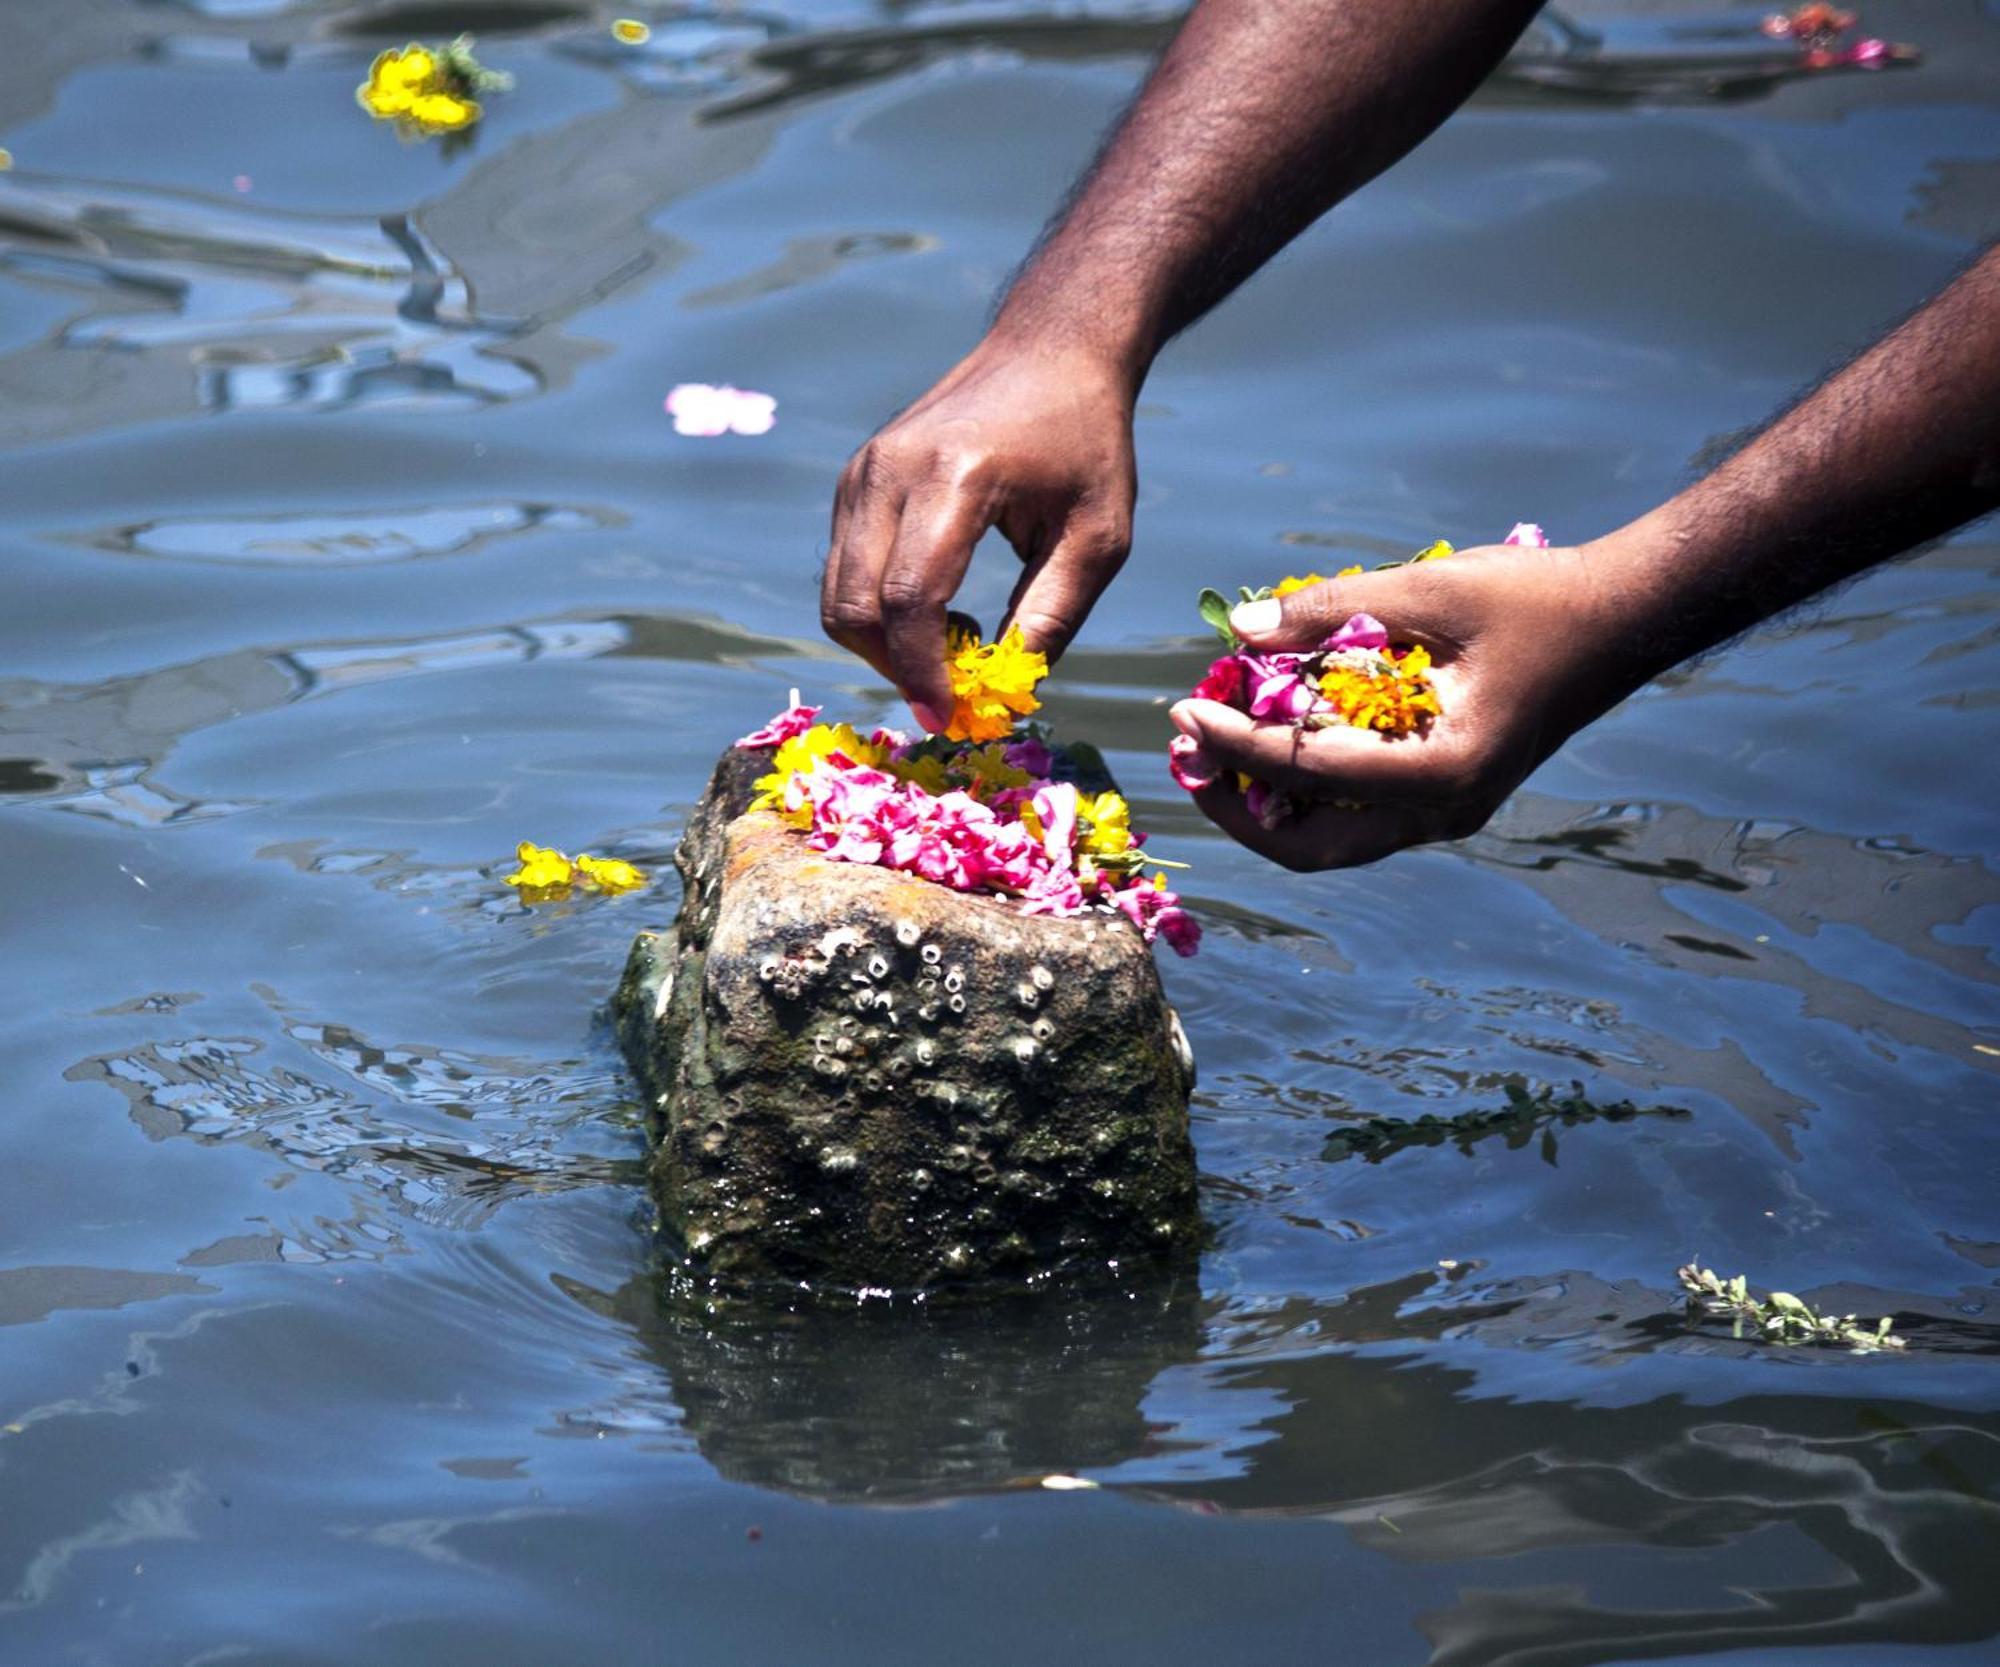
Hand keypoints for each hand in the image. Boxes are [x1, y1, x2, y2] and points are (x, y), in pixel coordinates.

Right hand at [821, 335, 1136, 730]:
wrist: (1049, 351)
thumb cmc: (1086, 445)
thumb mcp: (1098, 538)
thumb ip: (1051, 617)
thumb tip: (1003, 696)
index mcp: (956, 475)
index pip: (911, 597)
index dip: (922, 672)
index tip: (948, 717)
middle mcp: (890, 469)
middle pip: (854, 605)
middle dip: (894, 668)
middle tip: (950, 693)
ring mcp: (862, 471)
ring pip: (837, 595)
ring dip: (883, 645)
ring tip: (954, 640)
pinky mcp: (854, 480)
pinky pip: (845, 569)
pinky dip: (878, 611)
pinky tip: (937, 607)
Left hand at [1169, 542, 1634, 868]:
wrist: (1619, 619)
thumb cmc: (1534, 598)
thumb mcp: (1428, 589)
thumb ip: (1331, 610)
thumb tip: (1238, 630)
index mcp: (1442, 773)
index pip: (1309, 774)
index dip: (1233, 745)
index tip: (1181, 709)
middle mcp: (1442, 813)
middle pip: (1308, 846)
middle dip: (1236, 804)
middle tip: (1187, 748)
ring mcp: (1445, 813)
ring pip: (1331, 839)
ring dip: (1265, 800)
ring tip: (1213, 742)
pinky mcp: (1444, 795)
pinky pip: (1357, 811)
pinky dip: (1305, 783)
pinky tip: (1272, 730)